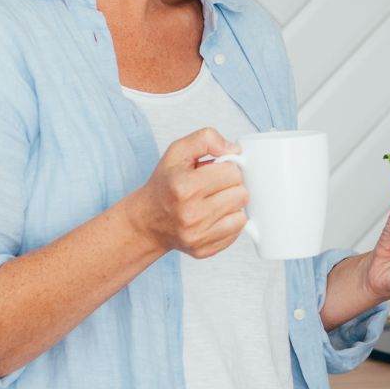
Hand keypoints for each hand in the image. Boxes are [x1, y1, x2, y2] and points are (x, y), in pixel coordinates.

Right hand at [126, 127, 249, 258]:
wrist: (147, 221)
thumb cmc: (165, 185)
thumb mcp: (177, 152)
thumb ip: (206, 139)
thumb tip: (234, 150)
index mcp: (185, 188)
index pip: (233, 173)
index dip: (226, 169)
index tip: (214, 172)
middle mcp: (192, 215)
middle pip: (241, 194)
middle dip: (231, 187)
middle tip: (214, 187)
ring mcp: (198, 236)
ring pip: (242, 216)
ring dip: (231, 207)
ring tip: (214, 202)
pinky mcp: (203, 250)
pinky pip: (236, 233)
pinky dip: (228, 224)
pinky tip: (213, 218)